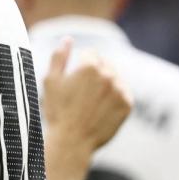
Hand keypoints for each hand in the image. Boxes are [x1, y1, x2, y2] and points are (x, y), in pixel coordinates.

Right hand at [43, 38, 132, 153]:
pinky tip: (100, 109)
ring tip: (91, 102)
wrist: (72, 141)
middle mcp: (108, 75)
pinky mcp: (127, 105)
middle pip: (105, 64)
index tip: (74, 81)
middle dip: (95, 73)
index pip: (91, 54)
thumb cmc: (57, 110)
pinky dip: (114, 98)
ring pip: (115, 78)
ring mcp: (120, 90)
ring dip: (106, 85)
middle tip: (82, 93)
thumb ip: (59, 57)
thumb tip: (67, 39)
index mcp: (89, 66)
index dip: (80, 66)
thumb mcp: (50, 81)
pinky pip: (123, 93)